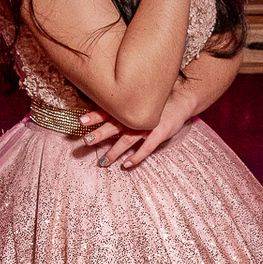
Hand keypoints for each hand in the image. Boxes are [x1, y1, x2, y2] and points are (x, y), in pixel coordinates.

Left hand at [79, 85, 195, 168]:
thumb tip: (104, 109)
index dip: (94, 116)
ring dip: (114, 152)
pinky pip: (146, 148)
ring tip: (102, 162)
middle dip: (99, 134)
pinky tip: (125, 165)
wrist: (182, 98)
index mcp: (130, 107)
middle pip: (114, 126)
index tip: (80, 121)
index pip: (108, 111)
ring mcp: (148, 126)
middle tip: (85, 142)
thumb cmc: (157, 100)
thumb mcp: (140, 99)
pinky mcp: (160, 134)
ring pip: (127, 140)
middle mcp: (136, 116)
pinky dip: (136, 157)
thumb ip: (124, 105)